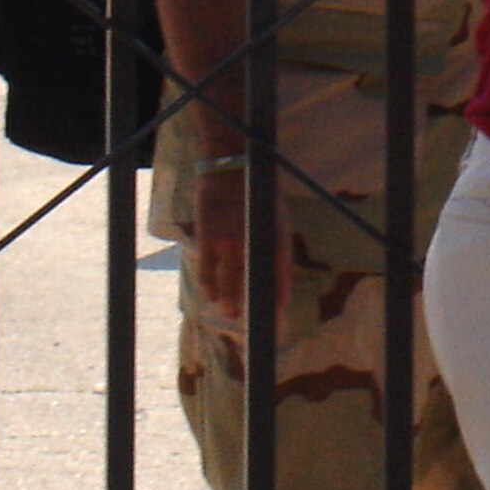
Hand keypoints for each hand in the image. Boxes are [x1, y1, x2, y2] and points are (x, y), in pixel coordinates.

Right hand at [192, 168, 292, 318]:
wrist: (232, 168)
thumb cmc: (258, 194)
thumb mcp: (278, 217)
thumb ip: (277, 245)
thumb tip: (276, 273)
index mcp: (278, 238)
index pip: (281, 280)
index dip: (278, 302)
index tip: (277, 320)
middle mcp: (256, 245)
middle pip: (253, 288)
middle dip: (251, 309)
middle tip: (247, 321)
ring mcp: (231, 243)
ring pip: (229, 286)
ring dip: (229, 304)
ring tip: (229, 312)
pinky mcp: (209, 239)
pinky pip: (208, 273)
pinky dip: (209, 289)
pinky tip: (210, 296)